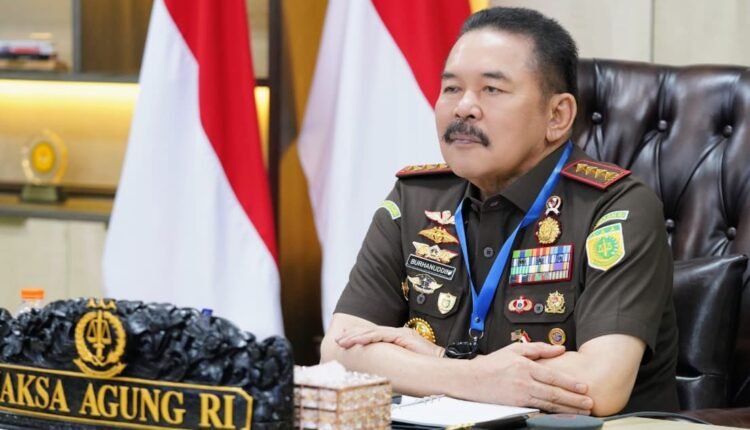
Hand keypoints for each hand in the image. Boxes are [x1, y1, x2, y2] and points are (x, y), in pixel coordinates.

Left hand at [335, 325, 444, 357]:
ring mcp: (399, 333)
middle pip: (369, 332)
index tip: (344, 340)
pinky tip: (358, 341)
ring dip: (355, 337)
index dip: (357, 337)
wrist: (441, 362)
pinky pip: (380, 335)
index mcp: (395, 338)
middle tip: (338, 340)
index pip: (372, 335)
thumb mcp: (403, 360)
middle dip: (352, 335)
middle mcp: (395, 333)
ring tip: (343, 341)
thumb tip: (378, 365)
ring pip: (372, 332)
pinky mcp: (401, 336)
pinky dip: (368, 337)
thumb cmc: (424, 364)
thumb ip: (391, 358)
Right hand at [464, 342, 592, 413]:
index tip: (584, 387)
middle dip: (574, 399)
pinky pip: (539, 409)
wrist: (471, 379)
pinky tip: (563, 414)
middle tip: (590, 403)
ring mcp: (520, 395)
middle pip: (554, 393)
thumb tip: (560, 349)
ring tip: (582, 410)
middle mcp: (524, 382)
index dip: (570, 383)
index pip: (553, 376)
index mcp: (525, 366)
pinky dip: (553, 412)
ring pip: (549, 404)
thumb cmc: (493, 363)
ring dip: (568, 409)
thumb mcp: (514, 349)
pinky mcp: (516, 405)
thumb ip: (538, 348)